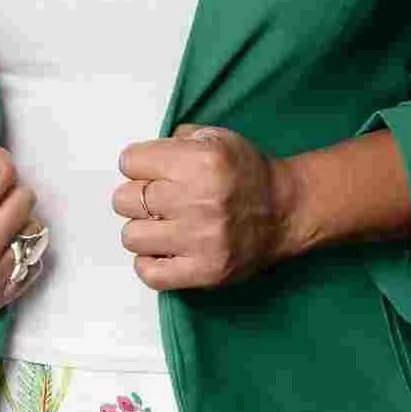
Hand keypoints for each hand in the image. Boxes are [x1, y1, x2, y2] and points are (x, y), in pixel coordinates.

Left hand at [112, 124, 292, 291]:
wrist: (286, 211)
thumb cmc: (248, 174)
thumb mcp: (217, 138)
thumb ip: (174, 141)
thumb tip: (139, 161)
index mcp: (201, 161)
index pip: (129, 162)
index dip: (139, 166)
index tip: (152, 173)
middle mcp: (199, 199)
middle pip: (124, 200)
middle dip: (138, 198)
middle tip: (159, 201)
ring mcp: (201, 239)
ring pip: (131, 237)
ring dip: (143, 231)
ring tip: (164, 226)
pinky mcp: (205, 271)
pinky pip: (150, 273)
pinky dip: (150, 263)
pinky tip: (164, 251)